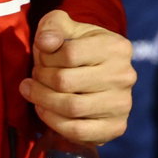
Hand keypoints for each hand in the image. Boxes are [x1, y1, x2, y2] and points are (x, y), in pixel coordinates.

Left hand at [19, 9, 134, 146]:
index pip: (69, 53)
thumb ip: (53, 26)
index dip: (46, 57)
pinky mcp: (116, 127)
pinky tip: (44, 111)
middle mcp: (125, 75)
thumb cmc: (76, 47)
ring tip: (32, 93)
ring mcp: (122, 103)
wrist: (96, 74)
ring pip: (71, 108)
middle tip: (32, 78)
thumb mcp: (65, 27)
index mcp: (116, 46)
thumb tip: (45, 42)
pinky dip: (54, 123)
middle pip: (66, 82)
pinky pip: (78, 131)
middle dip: (41, 80)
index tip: (40, 58)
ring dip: (43, 101)